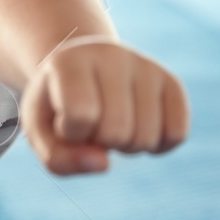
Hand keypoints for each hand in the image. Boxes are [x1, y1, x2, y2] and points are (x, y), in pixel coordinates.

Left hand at [19, 35, 189, 174]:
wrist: (83, 70)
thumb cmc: (58, 107)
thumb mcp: (41, 133)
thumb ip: (59, 158)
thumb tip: (103, 164)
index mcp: (69, 62)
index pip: (80, 115)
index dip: (71, 133)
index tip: (63, 120)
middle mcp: (111, 55)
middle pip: (116, 132)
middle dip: (100, 143)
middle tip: (91, 124)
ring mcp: (145, 66)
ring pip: (147, 138)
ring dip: (127, 147)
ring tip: (113, 123)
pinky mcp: (171, 81)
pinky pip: (177, 134)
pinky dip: (157, 147)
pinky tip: (139, 129)